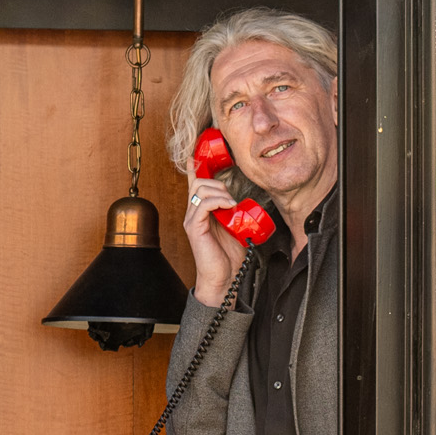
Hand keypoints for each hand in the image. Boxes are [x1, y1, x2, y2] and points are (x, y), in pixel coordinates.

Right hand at [182, 177, 246, 306]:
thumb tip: (244, 201)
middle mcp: (193, 213)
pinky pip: (203, 204)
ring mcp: (192, 219)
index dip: (194, 168)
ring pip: (200, 189)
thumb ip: (235, 212)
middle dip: (218, 184)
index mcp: (201, 212)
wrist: (224, 278)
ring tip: (232, 205)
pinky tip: (229, 207)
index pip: (194, 185)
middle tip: (232, 199)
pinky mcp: (194, 227)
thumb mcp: (235, 227)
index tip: (196, 156)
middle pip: (199, 182)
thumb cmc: (229, 256)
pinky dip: (218, 201)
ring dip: (220, 192)